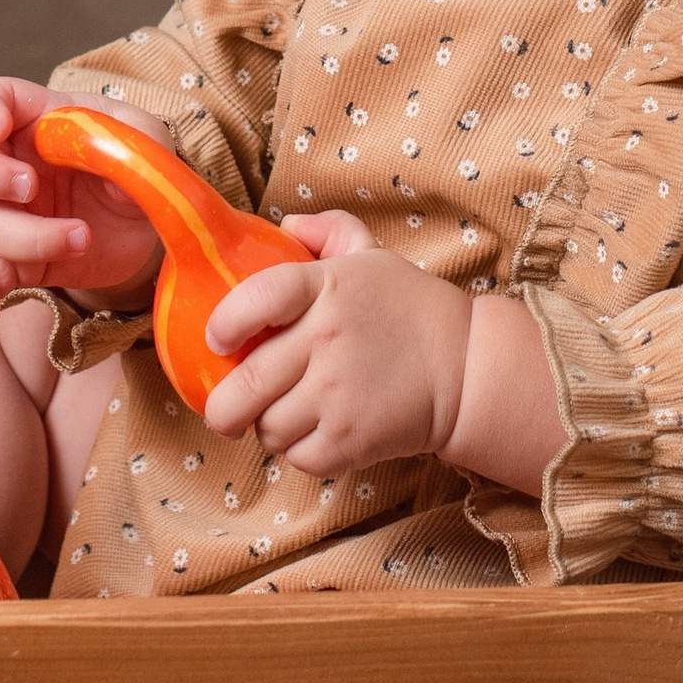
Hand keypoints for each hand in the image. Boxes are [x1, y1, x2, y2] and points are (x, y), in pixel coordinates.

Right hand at [0, 78, 166, 325]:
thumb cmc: (140, 167)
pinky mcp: (19, 260)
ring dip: (29, 235)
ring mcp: (12, 213)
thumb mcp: (149, 142)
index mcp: (42, 120)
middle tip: (29, 186)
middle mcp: (15, 163)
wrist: (150, 228)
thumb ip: (129, 143)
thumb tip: (107, 171)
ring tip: (81, 237)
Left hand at [200, 215, 474, 473]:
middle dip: (222, 405)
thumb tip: (285, 225)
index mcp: (328, 287)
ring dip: (267, 425)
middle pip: (247, 383)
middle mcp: (329, 339)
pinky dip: (299, 451)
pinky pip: (298, 457)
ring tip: (286, 413)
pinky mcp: (352, 439)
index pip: (258, 298)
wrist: (466, 367)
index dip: (226, 321)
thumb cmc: (411, 309)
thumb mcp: (373, 255)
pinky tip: (314, 432)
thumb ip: (328, 231)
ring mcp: (339, 393)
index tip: (216, 339)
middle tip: (224, 407)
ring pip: (268, 426)